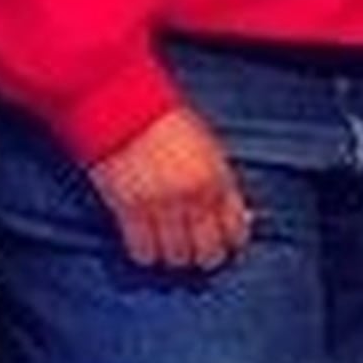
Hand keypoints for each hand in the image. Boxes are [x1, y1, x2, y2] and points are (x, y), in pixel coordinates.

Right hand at [86, 105, 248, 272]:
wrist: (124, 105)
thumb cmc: (165, 122)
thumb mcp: (206, 146)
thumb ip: (220, 182)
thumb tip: (239, 217)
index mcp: (218, 176)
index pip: (235, 230)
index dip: (229, 243)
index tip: (222, 245)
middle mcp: (195, 195)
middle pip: (208, 252)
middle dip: (202, 256)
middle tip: (192, 250)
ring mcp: (163, 205)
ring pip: (177, 257)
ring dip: (172, 256)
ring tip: (166, 245)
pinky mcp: (131, 210)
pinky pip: (143, 252)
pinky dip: (145, 253)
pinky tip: (144, 243)